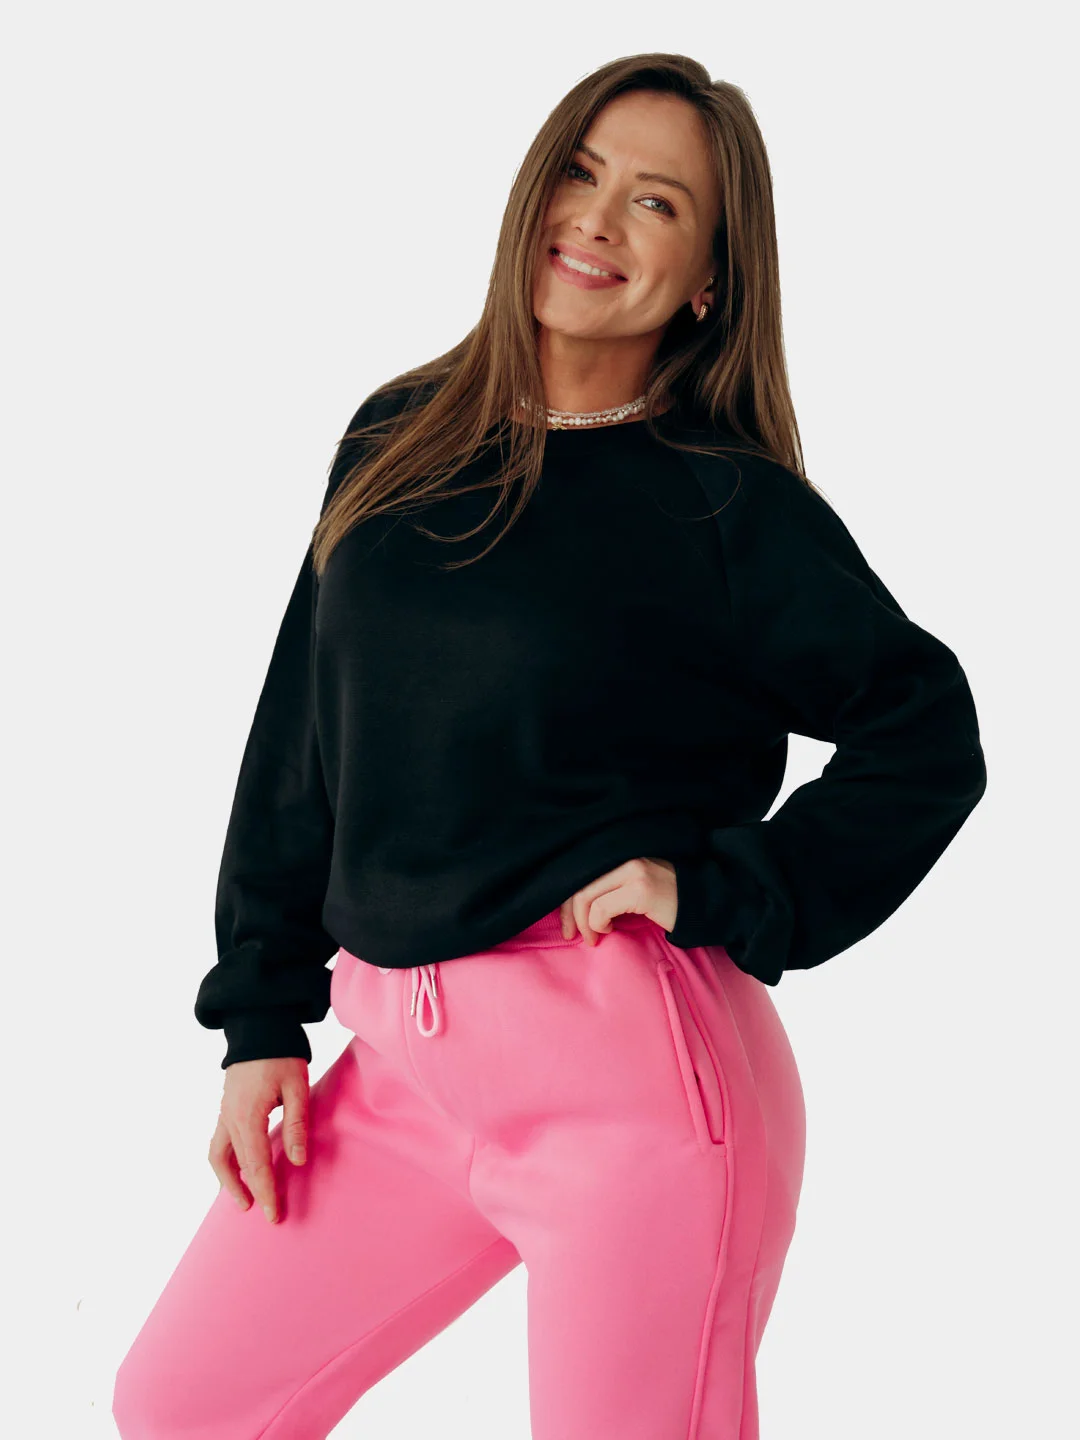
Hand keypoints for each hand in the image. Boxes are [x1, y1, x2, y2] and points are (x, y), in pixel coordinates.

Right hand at [208, 1056, 309, 1223]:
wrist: (258, 1027)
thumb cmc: (281, 1055)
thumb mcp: (297, 1087)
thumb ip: (297, 1124)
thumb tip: (297, 1160)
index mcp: (246, 1116)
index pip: (255, 1165)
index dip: (265, 1191)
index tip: (273, 1215)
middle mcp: (229, 1118)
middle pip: (233, 1165)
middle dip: (247, 1192)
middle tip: (264, 1213)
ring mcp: (224, 1113)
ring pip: (218, 1156)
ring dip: (229, 1181)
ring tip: (244, 1199)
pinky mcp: (225, 1108)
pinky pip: (219, 1143)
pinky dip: (226, 1163)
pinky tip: (239, 1171)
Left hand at [559, 857, 676, 944]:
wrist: (705, 903)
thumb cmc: (667, 899)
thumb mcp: (634, 886)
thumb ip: (609, 887)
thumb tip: (575, 907)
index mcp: (619, 855)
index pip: (580, 872)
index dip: (567, 898)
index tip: (568, 922)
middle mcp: (623, 857)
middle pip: (578, 884)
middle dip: (568, 912)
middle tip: (571, 934)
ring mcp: (633, 871)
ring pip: (586, 896)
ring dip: (583, 922)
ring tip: (592, 937)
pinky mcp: (641, 889)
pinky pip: (602, 908)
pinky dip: (597, 923)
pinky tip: (608, 930)